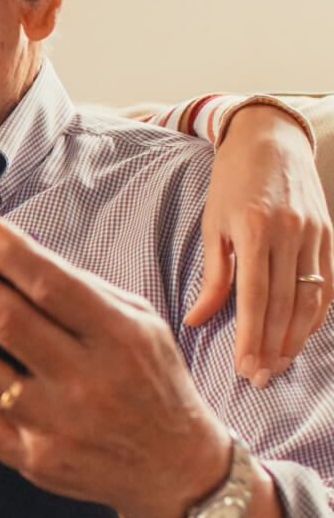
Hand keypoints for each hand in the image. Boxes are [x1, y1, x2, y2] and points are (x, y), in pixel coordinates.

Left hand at [0, 211, 230, 517]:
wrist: (177, 469)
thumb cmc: (149, 381)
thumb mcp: (137, 323)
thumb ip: (76, 289)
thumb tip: (4, 251)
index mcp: (118, 336)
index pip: (51, 284)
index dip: (4, 248)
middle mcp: (87, 380)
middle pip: (7, 322)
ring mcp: (57, 424)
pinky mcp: (32, 458)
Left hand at [187, 104, 332, 386]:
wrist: (270, 138)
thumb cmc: (231, 182)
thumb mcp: (212, 224)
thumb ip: (213, 275)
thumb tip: (197, 320)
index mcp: (252, 230)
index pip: (254, 297)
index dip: (251, 336)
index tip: (244, 367)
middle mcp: (288, 234)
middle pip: (284, 304)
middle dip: (273, 346)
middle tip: (261, 378)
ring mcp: (314, 234)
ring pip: (310, 297)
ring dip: (296, 336)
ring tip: (279, 364)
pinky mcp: (329, 233)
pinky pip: (326, 282)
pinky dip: (316, 313)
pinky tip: (302, 335)